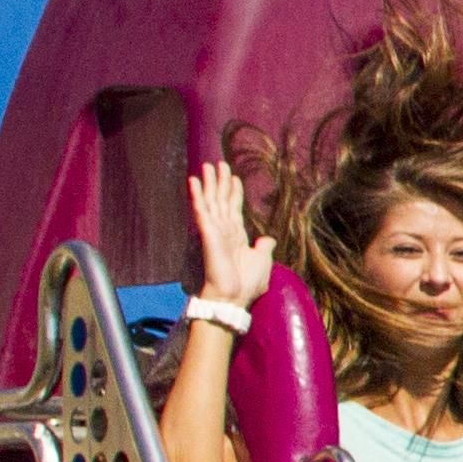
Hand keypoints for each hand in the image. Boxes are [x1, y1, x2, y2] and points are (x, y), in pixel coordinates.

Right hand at [187, 164, 276, 311]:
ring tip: (207, 165)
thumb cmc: (247, 284)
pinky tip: (194, 180)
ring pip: (211, 200)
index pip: (234, 208)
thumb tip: (268, 239)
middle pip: (222, 200)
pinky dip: (198, 195)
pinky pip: (202, 210)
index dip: (234, 192)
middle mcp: (224, 230)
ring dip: (209, 182)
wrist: (234, 297)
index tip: (234, 177)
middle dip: (220, 182)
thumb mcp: (262, 261)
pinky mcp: (208, 233)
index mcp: (237, 236)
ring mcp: (215, 230)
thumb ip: (264, 247)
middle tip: (218, 163)